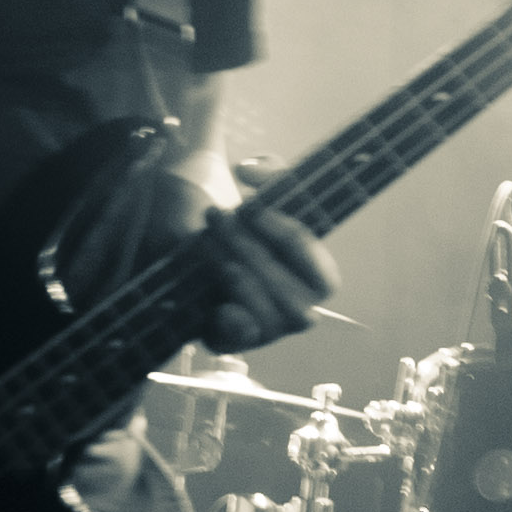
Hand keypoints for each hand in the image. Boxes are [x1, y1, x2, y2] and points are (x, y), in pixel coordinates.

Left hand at [188, 158, 340, 352]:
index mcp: (317, 279)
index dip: (286, 236)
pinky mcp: (231, 340)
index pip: (322, 273)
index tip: (250, 203)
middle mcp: (300, 311)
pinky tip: (216, 300)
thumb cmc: (241, 225)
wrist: (189, 251)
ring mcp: (267, 332)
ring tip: (205, 242)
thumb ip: (271, 171)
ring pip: (264, 317)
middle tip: (216, 214)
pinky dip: (230, 321)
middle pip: (289, 293)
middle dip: (249, 248)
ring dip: (233, 273)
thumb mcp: (264, 191)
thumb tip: (250, 170)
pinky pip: (237, 340)